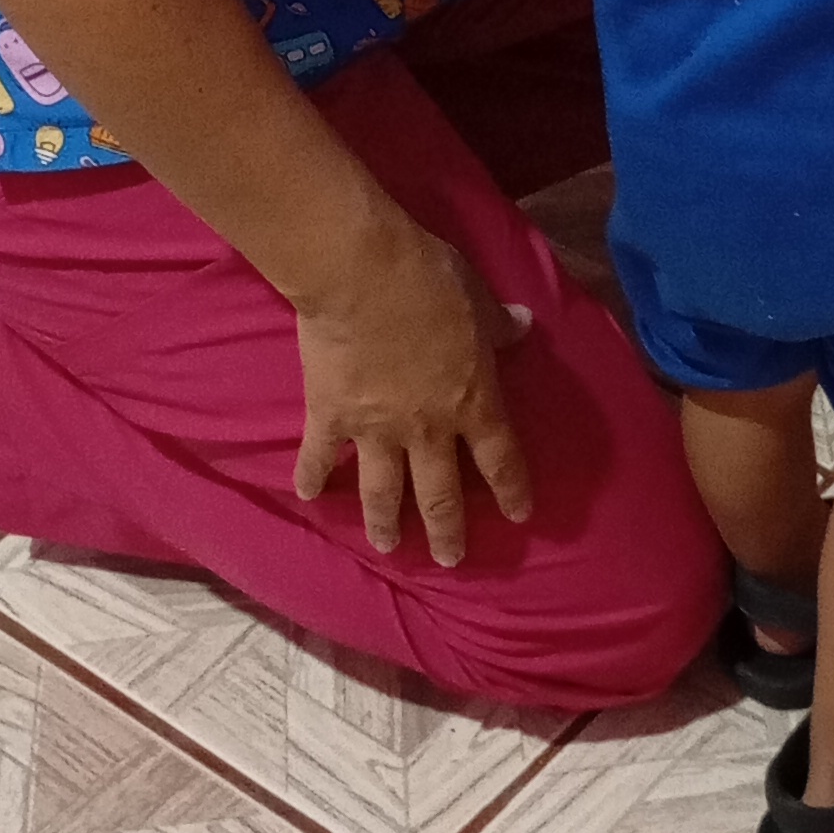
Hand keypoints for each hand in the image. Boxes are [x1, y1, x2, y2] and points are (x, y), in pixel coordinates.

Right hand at [293, 208, 535, 562]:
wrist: (360, 273)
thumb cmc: (429, 280)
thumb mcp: (479, 298)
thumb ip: (499, 324)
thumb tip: (525, 326)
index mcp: (472, 401)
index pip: (501, 458)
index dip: (512, 490)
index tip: (519, 517)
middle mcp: (427, 428)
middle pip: (441, 494)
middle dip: (447, 531)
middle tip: (450, 560)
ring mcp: (375, 429)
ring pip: (383, 491)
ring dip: (385, 523)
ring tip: (388, 546)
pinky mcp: (329, 416)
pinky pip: (320, 456)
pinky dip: (313, 477)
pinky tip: (308, 496)